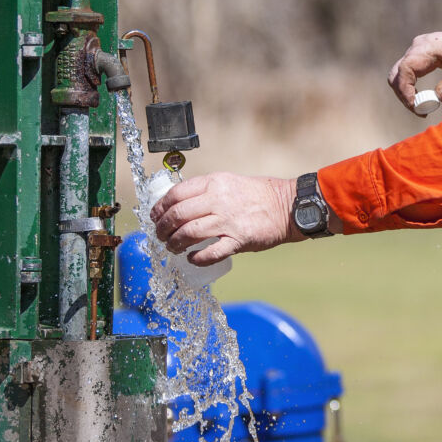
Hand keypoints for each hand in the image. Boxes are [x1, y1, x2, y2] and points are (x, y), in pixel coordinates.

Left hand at [149, 173, 297, 264]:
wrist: (287, 206)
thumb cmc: (258, 194)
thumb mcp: (228, 182)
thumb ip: (206, 191)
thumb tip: (180, 204)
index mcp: (214, 183)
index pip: (175, 194)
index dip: (159, 207)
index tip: (155, 217)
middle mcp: (218, 200)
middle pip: (178, 215)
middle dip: (163, 228)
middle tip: (160, 236)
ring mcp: (228, 220)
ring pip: (189, 233)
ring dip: (174, 244)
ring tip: (172, 248)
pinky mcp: (238, 239)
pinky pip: (211, 252)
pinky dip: (197, 258)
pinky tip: (191, 259)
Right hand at [386, 33, 441, 114]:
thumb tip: (440, 98)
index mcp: (432, 45)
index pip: (406, 66)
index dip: (406, 88)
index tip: (414, 106)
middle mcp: (420, 44)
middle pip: (398, 71)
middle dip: (403, 93)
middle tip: (418, 111)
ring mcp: (418, 49)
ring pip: (399, 74)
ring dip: (405, 93)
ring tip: (421, 109)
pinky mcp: (420, 57)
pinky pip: (406, 74)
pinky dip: (410, 89)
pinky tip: (421, 101)